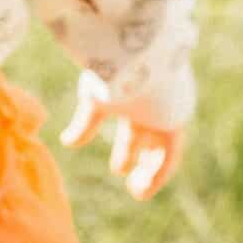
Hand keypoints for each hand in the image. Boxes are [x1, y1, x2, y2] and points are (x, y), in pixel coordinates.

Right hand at [60, 74, 185, 201]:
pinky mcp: (175, 122)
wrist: (138, 51)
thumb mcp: (96, 97)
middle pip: (149, 136)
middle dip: (137, 155)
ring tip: (136, 189)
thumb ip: (86, 122)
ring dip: (148, 170)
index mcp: (138, 93)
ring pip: (161, 149)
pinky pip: (169, 157)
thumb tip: (67, 143)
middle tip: (125, 174)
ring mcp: (168, 111)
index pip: (137, 127)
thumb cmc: (112, 69)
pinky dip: (156, 175)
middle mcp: (157, 102)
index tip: (120, 169)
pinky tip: (142, 191)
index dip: (127, 148)